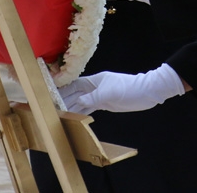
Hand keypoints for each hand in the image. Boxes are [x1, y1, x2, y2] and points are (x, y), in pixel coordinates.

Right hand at [59, 63, 185, 114]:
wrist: (147, 92)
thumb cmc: (130, 88)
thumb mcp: (111, 93)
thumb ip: (94, 97)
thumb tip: (78, 102)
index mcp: (95, 80)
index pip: (74, 83)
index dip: (62, 87)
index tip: (49, 92)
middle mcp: (95, 87)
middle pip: (75, 93)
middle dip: (62, 99)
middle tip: (49, 108)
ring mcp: (99, 95)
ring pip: (81, 102)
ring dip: (70, 107)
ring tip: (57, 114)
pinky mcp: (104, 103)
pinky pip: (89, 108)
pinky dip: (80, 112)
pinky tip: (72, 117)